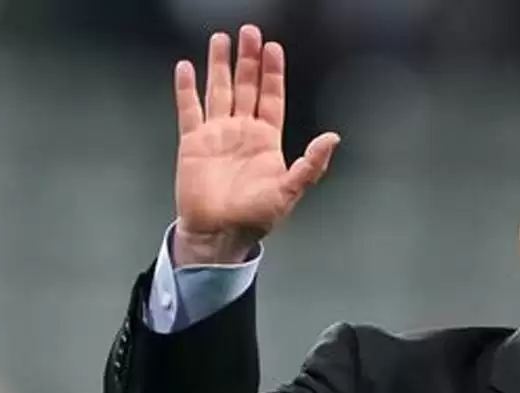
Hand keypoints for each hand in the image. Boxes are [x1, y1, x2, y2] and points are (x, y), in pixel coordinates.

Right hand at [172, 25, 339, 265]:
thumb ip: (310, 164)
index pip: (271, 97)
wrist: (219, 234)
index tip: (274, 48)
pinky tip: (187, 68)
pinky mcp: (192, 143)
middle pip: (246, 86)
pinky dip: (187, 89)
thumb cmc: (255, 217)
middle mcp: (242, 132)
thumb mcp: (289, 191)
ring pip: (219, 91)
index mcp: (266, 140)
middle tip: (249, 31)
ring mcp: (217, 135)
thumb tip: (332, 138)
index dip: (273, 73)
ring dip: (219, 65)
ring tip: (220, 40)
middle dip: (248, 59)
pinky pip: (189, 109)